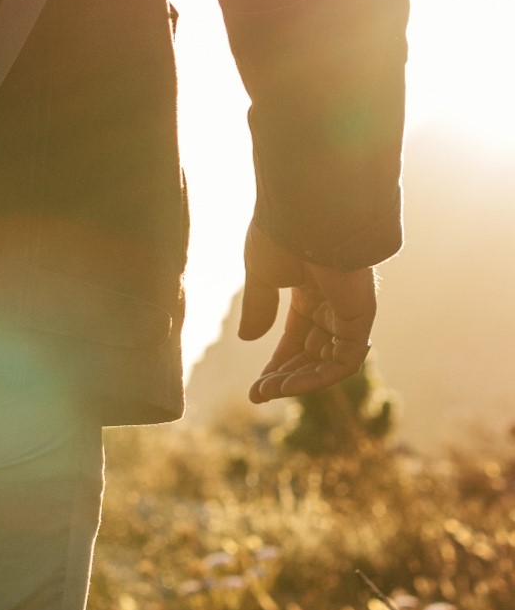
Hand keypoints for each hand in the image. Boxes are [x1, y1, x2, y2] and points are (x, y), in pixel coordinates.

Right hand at [238, 222, 377, 404]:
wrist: (307, 215)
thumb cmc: (281, 235)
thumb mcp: (261, 275)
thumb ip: (259, 307)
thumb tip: (248, 338)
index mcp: (309, 290)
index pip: (297, 337)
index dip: (277, 362)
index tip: (255, 386)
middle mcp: (331, 303)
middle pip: (312, 353)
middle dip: (286, 376)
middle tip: (260, 393)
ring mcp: (348, 311)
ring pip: (329, 361)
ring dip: (301, 380)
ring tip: (271, 391)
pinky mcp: (360, 317)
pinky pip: (345, 360)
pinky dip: (320, 377)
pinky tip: (291, 384)